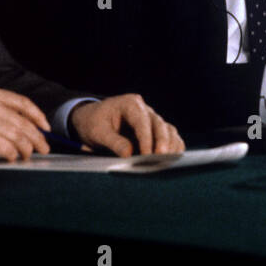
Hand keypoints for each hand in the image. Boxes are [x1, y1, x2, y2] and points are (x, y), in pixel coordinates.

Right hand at [0, 85, 50, 162]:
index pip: (23, 103)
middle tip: (44, 147)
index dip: (38, 116)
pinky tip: (12, 157)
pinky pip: (8, 149)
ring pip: (19, 137)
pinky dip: (13, 155)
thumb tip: (26, 125)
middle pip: (24, 122)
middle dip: (37, 137)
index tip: (46, 127)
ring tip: (27, 155)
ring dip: (27, 149)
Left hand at [68, 94, 184, 156]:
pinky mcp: (155, 131)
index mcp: (130, 104)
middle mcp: (144, 109)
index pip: (142, 121)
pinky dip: (173, 147)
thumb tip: (128, 154)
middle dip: (161, 142)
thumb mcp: (97, 132)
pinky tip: (172, 160)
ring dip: (170, 145)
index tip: (147, 155)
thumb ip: (113, 142)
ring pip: (168, 130)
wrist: (92, 120)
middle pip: (159, 124)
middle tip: (161, 158)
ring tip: (168, 161)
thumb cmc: (94, 123)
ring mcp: (151, 120)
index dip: (146, 138)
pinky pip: (170, 137)